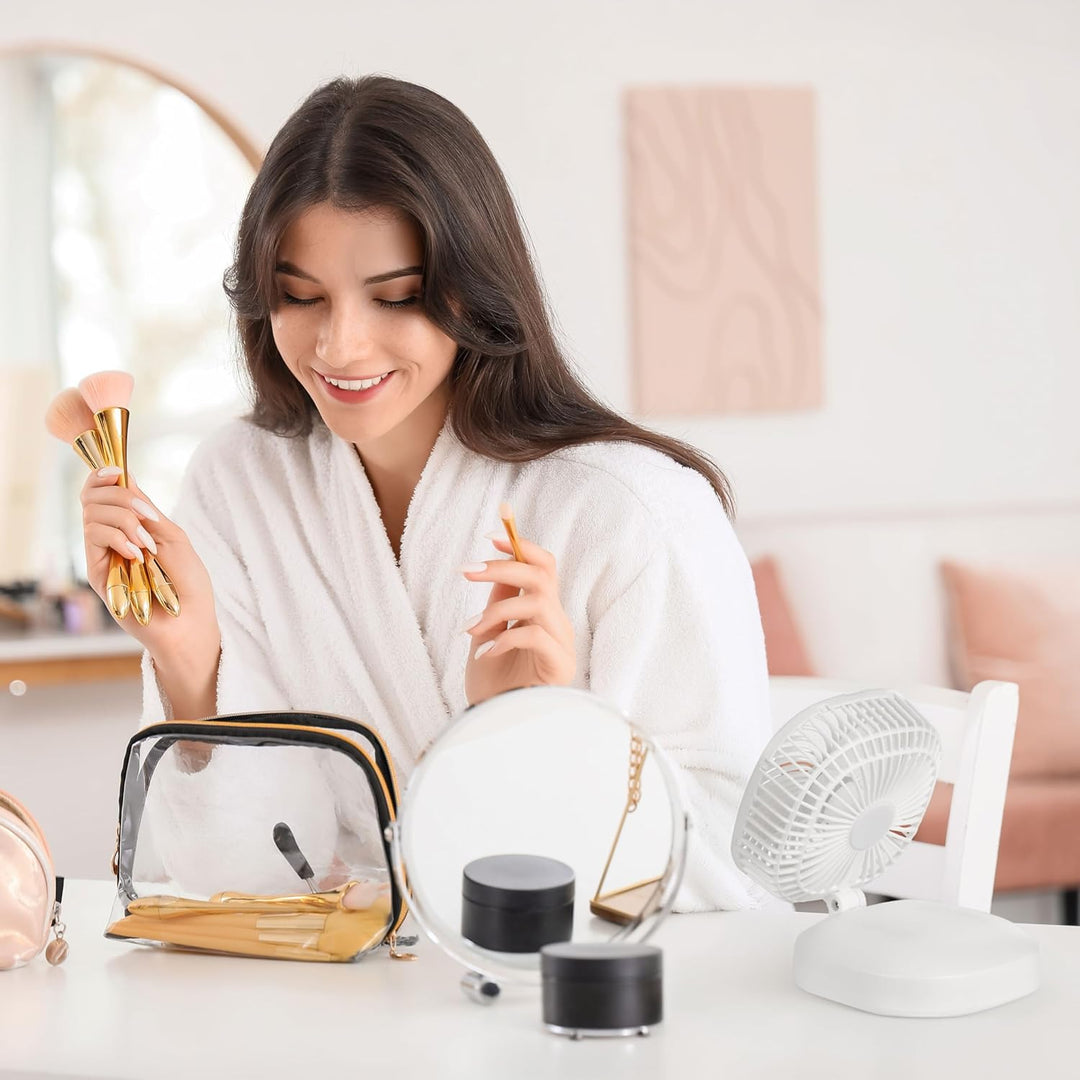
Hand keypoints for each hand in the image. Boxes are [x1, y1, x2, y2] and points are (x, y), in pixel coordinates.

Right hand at [80, 465, 219, 679]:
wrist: (188, 623)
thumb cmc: (187, 583)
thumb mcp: (173, 537)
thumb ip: (147, 510)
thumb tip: (126, 476)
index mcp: (132, 526)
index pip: (104, 492)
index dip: (103, 475)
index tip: (117, 470)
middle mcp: (113, 537)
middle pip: (92, 497)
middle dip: (119, 496)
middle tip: (144, 516)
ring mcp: (103, 554)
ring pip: (92, 514)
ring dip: (124, 520)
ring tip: (147, 545)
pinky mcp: (98, 573)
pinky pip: (93, 537)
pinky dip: (117, 537)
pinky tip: (136, 553)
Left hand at [461, 533, 575, 705]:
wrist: (496, 730)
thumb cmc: (494, 687)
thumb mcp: (488, 634)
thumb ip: (499, 602)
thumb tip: (496, 564)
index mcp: (542, 613)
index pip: (544, 566)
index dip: (521, 546)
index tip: (490, 535)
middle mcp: (556, 623)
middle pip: (543, 574)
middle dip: (502, 566)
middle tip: (465, 571)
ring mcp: (561, 644)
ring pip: (539, 601)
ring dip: (497, 608)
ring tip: (471, 629)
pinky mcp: (560, 667)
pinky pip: (535, 636)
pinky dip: (504, 638)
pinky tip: (484, 653)